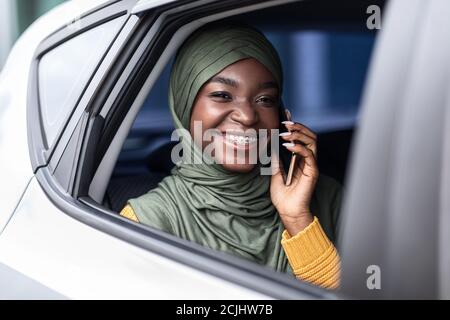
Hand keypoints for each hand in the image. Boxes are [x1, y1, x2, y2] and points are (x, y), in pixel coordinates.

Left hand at [270, 121, 318, 235]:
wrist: (287, 211)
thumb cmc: (283, 196)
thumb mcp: (275, 173)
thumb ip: (276, 160)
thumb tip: (272, 146)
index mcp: (300, 159)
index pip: (301, 137)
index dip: (295, 125)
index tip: (285, 115)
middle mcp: (307, 160)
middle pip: (310, 136)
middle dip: (298, 126)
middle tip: (285, 122)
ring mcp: (311, 165)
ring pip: (312, 142)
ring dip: (299, 134)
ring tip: (286, 132)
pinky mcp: (312, 172)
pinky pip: (309, 155)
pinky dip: (299, 147)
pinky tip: (288, 145)